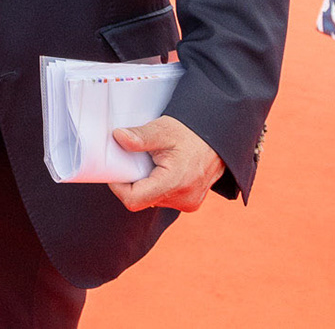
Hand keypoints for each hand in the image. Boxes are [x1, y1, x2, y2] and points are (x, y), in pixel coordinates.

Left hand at [109, 115, 224, 212]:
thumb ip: (140, 136)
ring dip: (146, 183)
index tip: (116, 169)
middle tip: (136, 160)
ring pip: (152, 199)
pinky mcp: (191, 203)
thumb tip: (119, 137)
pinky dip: (157, 186)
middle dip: (132, 181)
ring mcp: (188, 203)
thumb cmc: (190, 133)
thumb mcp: (162, 130)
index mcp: (174, 183)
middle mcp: (183, 199)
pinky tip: (162, 170)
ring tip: (153, 163)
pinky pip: (164, 198)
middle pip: (141, 199)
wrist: (218, 138)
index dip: (118, 186)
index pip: (133, 200)